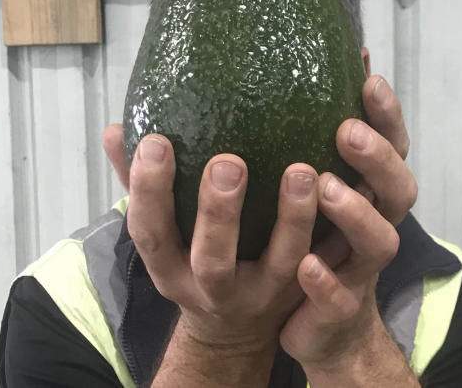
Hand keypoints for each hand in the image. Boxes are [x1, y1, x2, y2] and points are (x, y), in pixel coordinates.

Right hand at [127, 134, 318, 385]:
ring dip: (292, 218)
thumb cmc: (193, 260)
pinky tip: (345, 185)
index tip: (156, 142)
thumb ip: (140, 185)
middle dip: (218, 213)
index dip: (149, 191)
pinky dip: (335, 231)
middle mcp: (214, 288)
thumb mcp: (161, 233)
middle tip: (228, 162)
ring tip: (302, 171)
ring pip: (281, 263)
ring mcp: (264, 293)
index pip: (151, 231)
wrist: (235, 331)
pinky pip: (325, 266)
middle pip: (212, 259)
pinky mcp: (304, 290)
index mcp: (171, 267)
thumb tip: (115, 129)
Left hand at [280, 75, 419, 385]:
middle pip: (398, 190)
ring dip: (356, 213)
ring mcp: (360, 271)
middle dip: (378, 158)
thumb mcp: (314, 193)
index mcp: (370, 195)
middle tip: (347, 130)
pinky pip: (339, 298)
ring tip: (326, 187)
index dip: (387, 116)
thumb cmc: (316, 246)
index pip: (392, 148)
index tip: (369, 79)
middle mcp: (374, 228)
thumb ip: (308, 146)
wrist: (323, 331)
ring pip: (379, 242)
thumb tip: (287, 77)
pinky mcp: (338, 311)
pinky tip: (305, 264)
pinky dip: (325, 280)